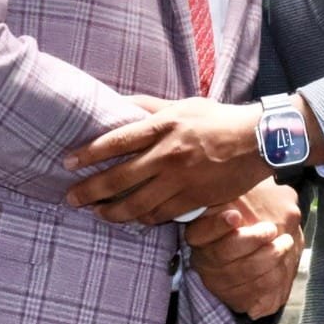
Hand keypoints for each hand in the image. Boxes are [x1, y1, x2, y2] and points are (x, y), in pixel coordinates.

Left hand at [63, 97, 270, 223]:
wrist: (256, 141)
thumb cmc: (216, 118)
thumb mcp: (181, 104)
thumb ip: (148, 106)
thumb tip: (118, 104)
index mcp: (163, 125)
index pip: (116, 141)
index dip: (89, 153)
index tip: (68, 163)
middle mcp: (168, 154)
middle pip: (119, 178)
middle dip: (90, 190)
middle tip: (71, 198)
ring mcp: (180, 180)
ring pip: (136, 203)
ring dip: (111, 211)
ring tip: (96, 213)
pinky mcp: (194, 199)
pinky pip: (160, 215)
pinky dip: (142, 219)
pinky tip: (132, 218)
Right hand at [186, 178, 303, 318]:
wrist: (270, 242)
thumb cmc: (258, 210)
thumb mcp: (254, 194)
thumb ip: (252, 194)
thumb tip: (253, 194)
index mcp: (201, 234)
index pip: (201, 232)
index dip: (217, 226)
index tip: (236, 216)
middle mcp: (205, 260)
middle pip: (223, 254)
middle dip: (251, 241)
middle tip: (271, 229)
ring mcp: (218, 282)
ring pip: (242, 276)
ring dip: (268, 259)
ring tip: (286, 243)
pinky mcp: (236, 300)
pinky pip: (252, 299)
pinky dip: (271, 283)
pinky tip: (283, 267)